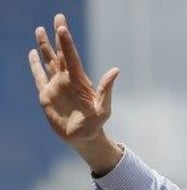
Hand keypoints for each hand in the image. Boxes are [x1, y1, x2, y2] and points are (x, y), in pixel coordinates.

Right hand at [28, 14, 122, 172]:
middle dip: (58, 37)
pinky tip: (32, 54)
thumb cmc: (96, 124)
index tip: (62, 27)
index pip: (71, 57)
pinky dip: (35, 65)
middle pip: (60, 53)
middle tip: (58, 17)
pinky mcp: (46, 95)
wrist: (83, 138)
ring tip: (40, 29)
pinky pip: (39, 76)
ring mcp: (56, 86)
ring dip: (44, 46)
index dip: (66, 42)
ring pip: (48, 61)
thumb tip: (115, 70)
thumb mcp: (103, 108)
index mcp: (79, 81)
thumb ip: (106, 90)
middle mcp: (67, 79)